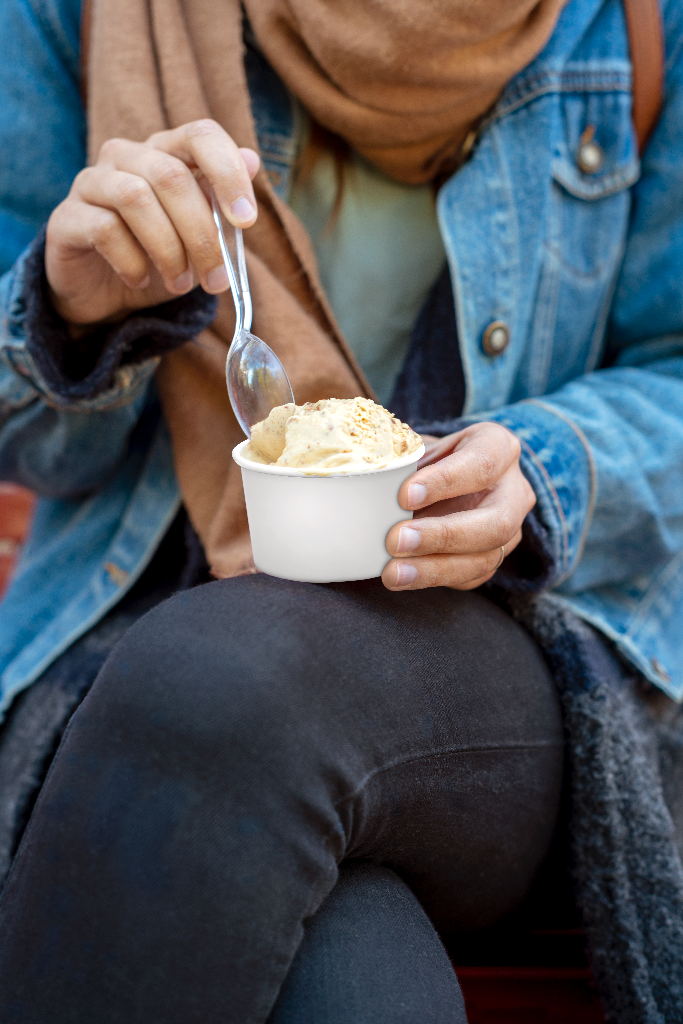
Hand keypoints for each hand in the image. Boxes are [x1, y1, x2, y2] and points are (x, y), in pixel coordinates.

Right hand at [45, 120, 259, 325]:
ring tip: (180, 284)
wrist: (103, 293)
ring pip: (136, 199)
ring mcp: (92, 182)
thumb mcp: (198, 237)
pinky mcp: (67, 217)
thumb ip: (221, 204)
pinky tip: (141, 281)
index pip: (200, 135)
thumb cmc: (156, 257)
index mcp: (165, 153)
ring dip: (169, 251)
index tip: (246, 221)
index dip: (227, 173)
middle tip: (216, 280)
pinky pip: (104, 229)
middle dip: (202, 235)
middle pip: (171, 176)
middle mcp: (126, 156)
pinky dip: (132, 262)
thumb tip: (253, 161)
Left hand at [382, 422, 535, 590]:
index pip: (482, 464)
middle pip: (496, 522)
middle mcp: (514, 490)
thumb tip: (370, 478)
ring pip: (485, 558)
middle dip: (443, 536)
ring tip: (393, 572)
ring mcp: (509, 529)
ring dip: (434, 568)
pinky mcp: (492, 558)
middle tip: (396, 540)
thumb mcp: (416, 445)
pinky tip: (403, 577)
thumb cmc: (426, 457)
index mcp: (499, 447)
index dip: (445, 481)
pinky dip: (433, 578)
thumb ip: (400, 458)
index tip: (403, 496)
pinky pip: (469, 577)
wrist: (437, 479)